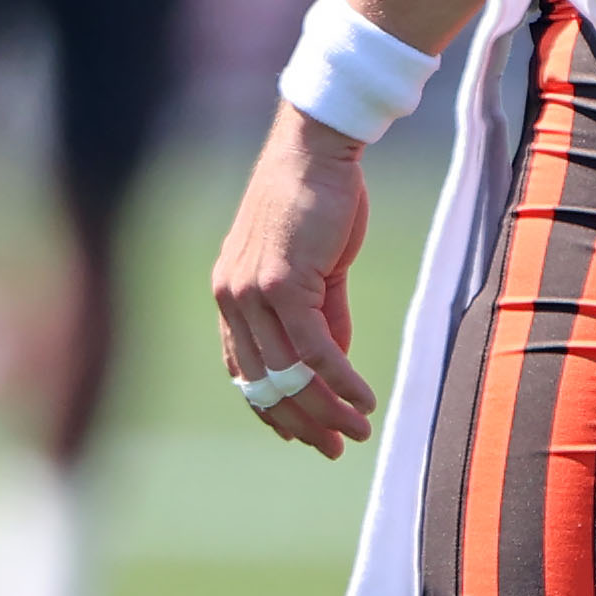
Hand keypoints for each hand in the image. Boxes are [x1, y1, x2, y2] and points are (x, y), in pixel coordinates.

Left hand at [212, 102, 377, 458]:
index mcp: (230, 294)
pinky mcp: (282, 284)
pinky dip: (341, 381)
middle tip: (337, 447)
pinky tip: (364, 399)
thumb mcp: (314, 269)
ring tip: (359, 430)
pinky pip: (314, 350)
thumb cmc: (316, 201)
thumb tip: (332, 366)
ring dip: (327, 409)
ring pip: (290, 373)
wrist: (316, 149)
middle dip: (303, 422)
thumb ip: (320, 317)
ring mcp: (252, 292)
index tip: (305, 434)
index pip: (244, 370)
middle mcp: (232, 297)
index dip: (273, 409)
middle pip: (265, 382)